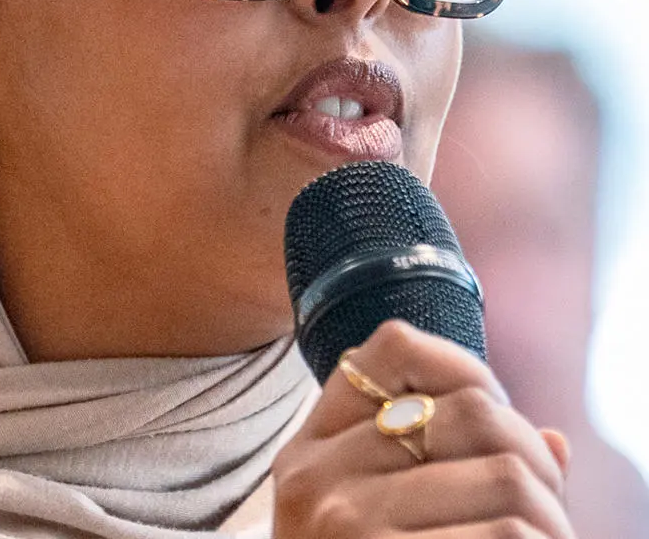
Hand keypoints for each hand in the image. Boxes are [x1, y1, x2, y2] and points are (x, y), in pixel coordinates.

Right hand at [272, 320, 574, 537]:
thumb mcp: (362, 512)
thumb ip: (438, 464)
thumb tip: (556, 440)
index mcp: (314, 447)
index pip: (392, 348)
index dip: (463, 364)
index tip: (492, 410)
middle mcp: (320, 474)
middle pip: (474, 413)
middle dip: (534, 457)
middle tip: (545, 504)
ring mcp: (347, 525)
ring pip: (509, 479)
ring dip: (554, 518)